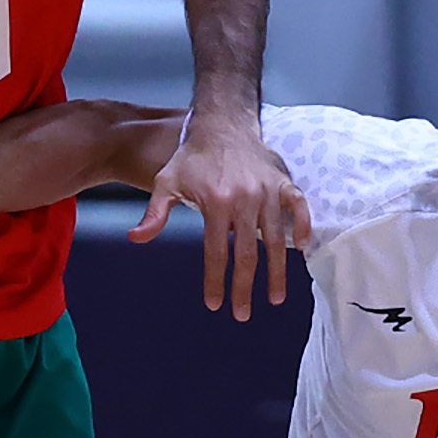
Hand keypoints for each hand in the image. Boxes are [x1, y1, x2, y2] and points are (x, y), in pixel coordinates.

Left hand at [132, 117, 307, 319]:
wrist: (221, 123)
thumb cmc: (191, 157)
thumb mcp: (166, 182)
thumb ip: (154, 213)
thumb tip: (135, 238)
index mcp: (216, 203)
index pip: (216, 253)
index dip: (215, 281)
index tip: (215, 304)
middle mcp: (245, 199)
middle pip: (248, 254)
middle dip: (245, 288)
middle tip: (243, 314)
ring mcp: (267, 191)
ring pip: (276, 239)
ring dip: (277, 272)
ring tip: (275, 298)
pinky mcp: (283, 183)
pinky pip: (298, 208)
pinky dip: (301, 227)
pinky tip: (300, 250)